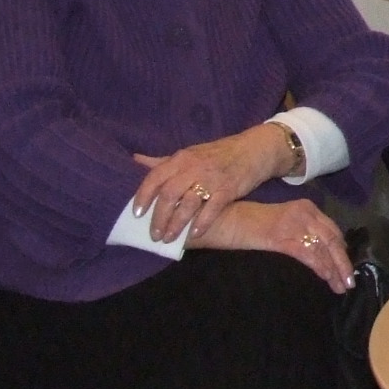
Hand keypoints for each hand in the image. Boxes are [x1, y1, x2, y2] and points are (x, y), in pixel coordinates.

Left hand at [132, 126, 294, 242]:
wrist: (253, 149)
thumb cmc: (217, 154)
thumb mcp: (189, 154)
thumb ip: (163, 162)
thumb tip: (135, 160)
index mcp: (181, 158)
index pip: (155, 177)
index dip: (144, 196)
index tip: (136, 214)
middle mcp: (194, 167)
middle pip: (169, 194)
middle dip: (159, 217)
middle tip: (154, 235)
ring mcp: (212, 178)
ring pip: (188, 203)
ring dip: (177, 224)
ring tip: (169, 239)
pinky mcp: (228, 188)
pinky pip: (212, 209)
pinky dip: (202, 223)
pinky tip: (195, 234)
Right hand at [183, 198, 354, 293]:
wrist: (226, 219)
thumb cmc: (252, 224)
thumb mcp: (283, 223)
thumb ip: (302, 232)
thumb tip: (319, 252)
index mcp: (307, 208)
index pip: (332, 230)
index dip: (342, 250)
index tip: (346, 267)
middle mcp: (305, 213)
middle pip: (333, 240)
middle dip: (343, 263)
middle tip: (349, 282)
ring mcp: (294, 224)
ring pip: (323, 249)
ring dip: (334, 270)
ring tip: (340, 286)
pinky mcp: (282, 236)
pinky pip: (308, 254)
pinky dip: (320, 267)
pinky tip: (326, 278)